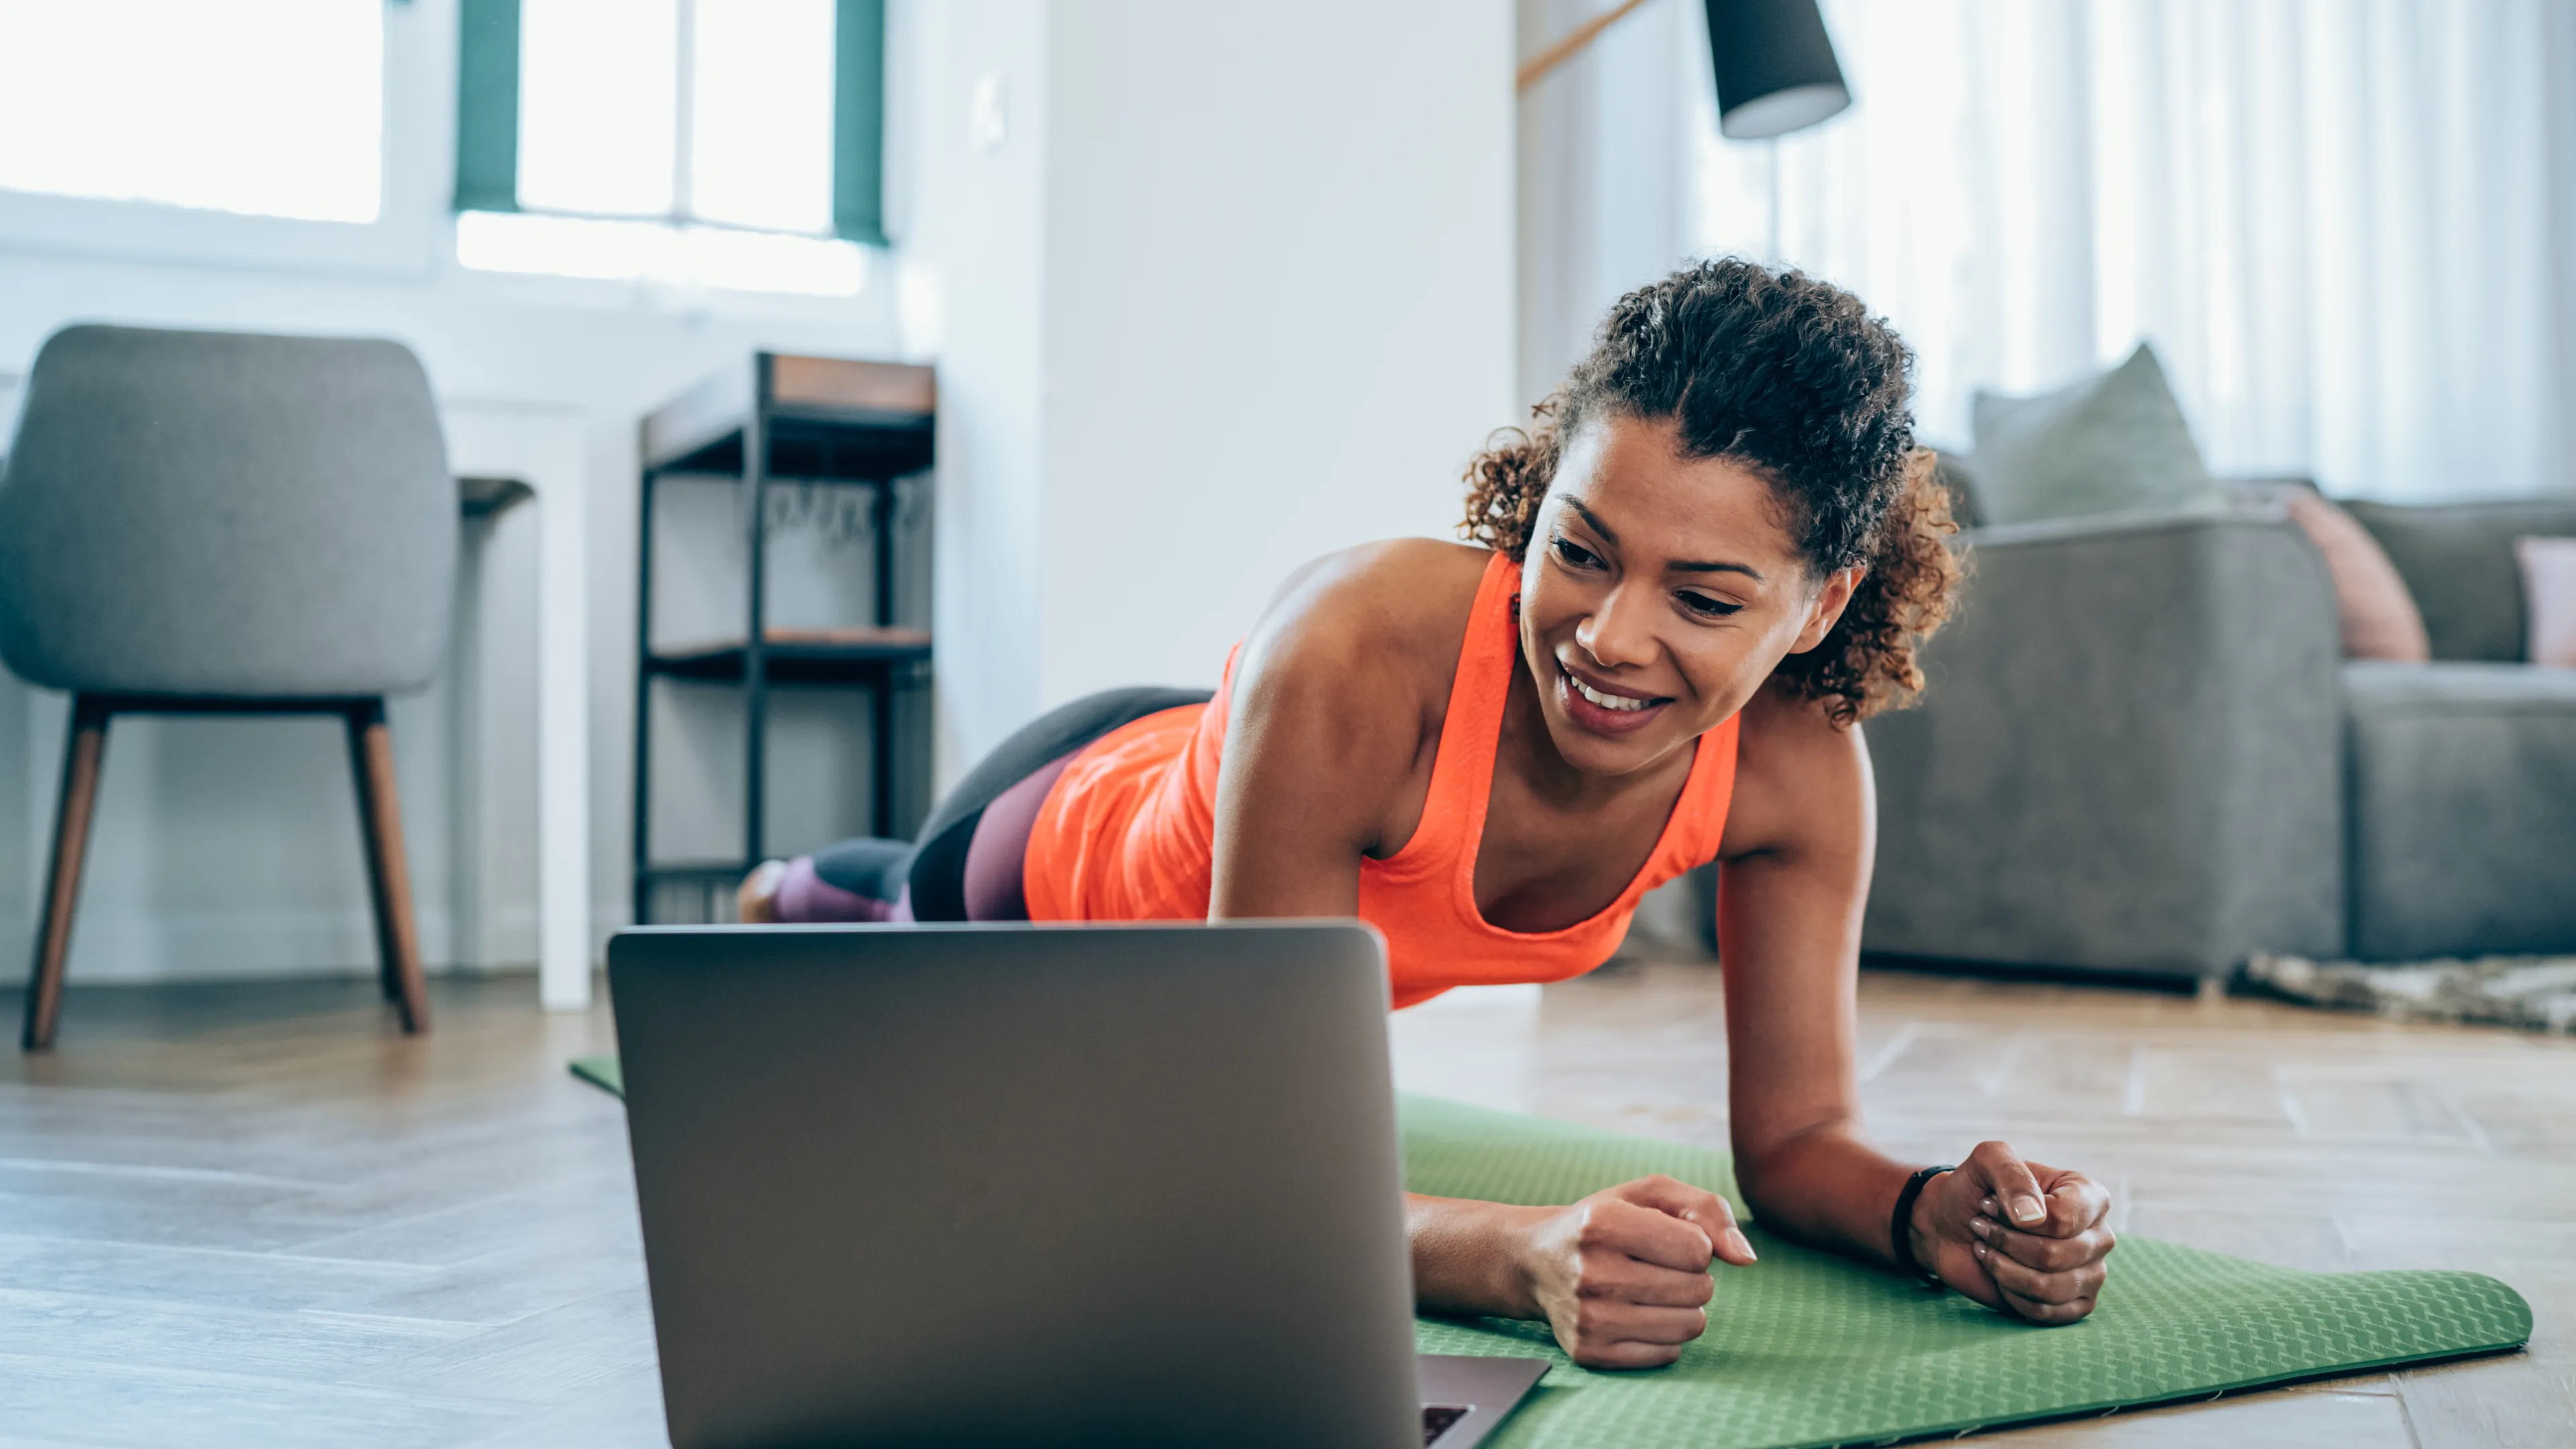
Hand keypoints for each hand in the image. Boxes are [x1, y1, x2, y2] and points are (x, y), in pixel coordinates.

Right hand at [1507, 1175, 1758, 1368]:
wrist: (1536, 1260)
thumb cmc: (1605, 1220)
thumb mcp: (1650, 1194)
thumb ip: (1708, 1210)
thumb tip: (1747, 1258)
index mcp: (1603, 1223)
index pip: (1698, 1250)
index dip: (1693, 1244)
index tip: (1663, 1238)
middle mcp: (1590, 1273)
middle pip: (1698, 1290)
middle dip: (1691, 1276)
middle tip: (1655, 1266)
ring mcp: (1588, 1318)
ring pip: (1689, 1326)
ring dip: (1683, 1307)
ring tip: (1650, 1290)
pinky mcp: (1590, 1353)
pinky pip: (1668, 1354)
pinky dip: (1664, 1335)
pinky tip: (1636, 1314)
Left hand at [1909, 1141, 2112, 1323]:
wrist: (1951, 1227)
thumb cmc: (1974, 1191)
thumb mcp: (1987, 1161)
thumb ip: (2010, 1172)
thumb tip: (2033, 1217)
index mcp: (2089, 1196)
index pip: (2064, 1219)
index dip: (2017, 1217)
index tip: (1988, 1203)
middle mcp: (2099, 1236)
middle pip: (2055, 1255)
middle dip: (2005, 1242)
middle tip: (1981, 1226)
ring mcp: (2091, 1273)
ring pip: (2050, 1287)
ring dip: (2004, 1269)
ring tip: (1986, 1248)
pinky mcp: (2074, 1304)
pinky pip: (2045, 1312)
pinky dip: (2011, 1295)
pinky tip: (1999, 1274)